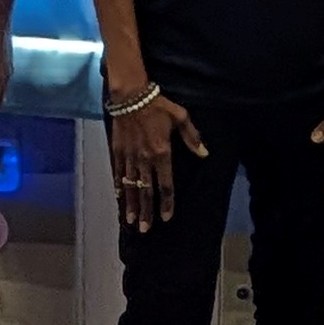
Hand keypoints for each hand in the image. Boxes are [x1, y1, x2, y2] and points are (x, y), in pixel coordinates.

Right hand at [108, 90, 205, 230]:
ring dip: (131, 205)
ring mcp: (130, 157)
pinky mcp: (118, 152)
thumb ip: (192, 137)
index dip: (167, 203)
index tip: (167, 217)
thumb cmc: (158, 105)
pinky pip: (118, 173)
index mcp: (162, 153)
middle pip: (146, 191)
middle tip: (145, 229)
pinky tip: (119, 198)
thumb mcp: (180, 117)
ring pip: (131, 187)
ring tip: (131, 221)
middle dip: (146, 212)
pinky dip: (119, 187)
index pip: (166, 185)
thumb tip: (205, 153)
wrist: (130, 95)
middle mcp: (145, 160)